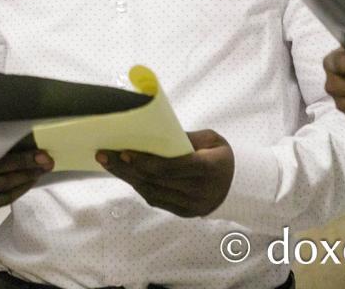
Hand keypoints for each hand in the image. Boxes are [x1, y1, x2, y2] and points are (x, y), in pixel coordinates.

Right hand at [0, 148, 52, 214]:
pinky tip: (30, 181)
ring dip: (26, 179)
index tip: (39, 151)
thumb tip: (17, 133)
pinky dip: (19, 190)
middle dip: (27, 167)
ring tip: (42, 170)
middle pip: (3, 175)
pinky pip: (4, 200)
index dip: (19, 157)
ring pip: (5, 189)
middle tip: (47, 161)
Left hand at [97, 129, 233, 217]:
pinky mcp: (186, 213)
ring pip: (152, 192)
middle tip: (104, 155)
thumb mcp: (211, 140)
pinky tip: (126, 174)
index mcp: (209, 168)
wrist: (240, 186)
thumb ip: (185, 138)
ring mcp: (193, 206)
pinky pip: (156, 200)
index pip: (173, 167)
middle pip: (156, 180)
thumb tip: (151, 132)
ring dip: (128, 177)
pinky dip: (139, 186)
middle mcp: (200, 191)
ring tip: (109, 163)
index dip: (147, 161)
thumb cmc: (221, 155)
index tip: (124, 152)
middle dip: (127, 168)